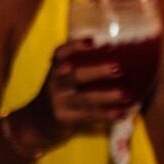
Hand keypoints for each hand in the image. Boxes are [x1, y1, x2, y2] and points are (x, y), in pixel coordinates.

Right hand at [12, 39, 130, 147]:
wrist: (38, 122)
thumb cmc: (59, 94)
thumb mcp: (61, 79)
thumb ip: (79, 67)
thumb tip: (113, 54)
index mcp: (55, 70)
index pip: (61, 54)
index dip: (75, 46)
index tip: (93, 41)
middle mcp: (55, 84)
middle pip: (76, 76)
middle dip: (98, 72)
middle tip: (118, 68)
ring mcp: (59, 103)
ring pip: (85, 99)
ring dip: (107, 96)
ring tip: (126, 94)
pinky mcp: (65, 119)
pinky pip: (88, 116)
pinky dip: (106, 116)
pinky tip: (122, 114)